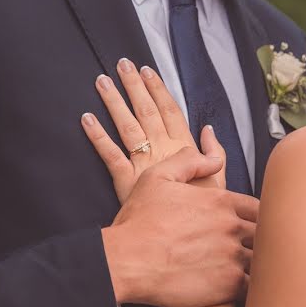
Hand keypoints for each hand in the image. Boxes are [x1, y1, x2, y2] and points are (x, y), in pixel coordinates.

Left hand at [82, 58, 225, 202]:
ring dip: (114, 103)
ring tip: (102, 81)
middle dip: (134, 86)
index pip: (170, 111)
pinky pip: (109, 156)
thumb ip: (215, 155)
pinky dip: (97, 137)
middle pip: (146, 112)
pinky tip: (86, 119)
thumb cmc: (204, 214)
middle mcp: (162, 151)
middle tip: (122, 63)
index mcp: (184, 149)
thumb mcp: (219, 184)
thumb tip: (209, 129)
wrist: (188, 243)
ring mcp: (143, 165)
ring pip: (127, 127)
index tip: (149, 70)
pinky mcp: (126, 182)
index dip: (159, 90)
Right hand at [100, 148, 258, 306]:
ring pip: (264, 259)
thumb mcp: (158, 177)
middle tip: (261, 247)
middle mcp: (231, 226)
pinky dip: (258, 287)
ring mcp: (232, 256)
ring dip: (263, 263)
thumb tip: (214, 158)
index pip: (259, 206)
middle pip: (266, 231)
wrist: (126, 261)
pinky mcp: (228, 285)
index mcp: (220, 200)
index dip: (260, 215)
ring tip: (262, 269)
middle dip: (264, 238)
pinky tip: (253, 288)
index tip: (254, 225)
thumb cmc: (139, 221)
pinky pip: (257, 286)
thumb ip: (190, 161)